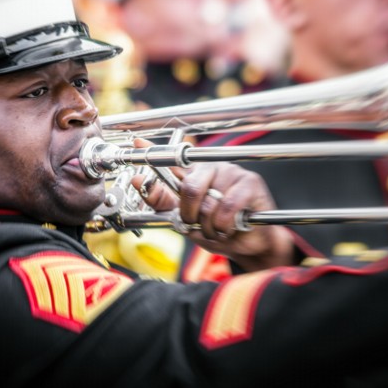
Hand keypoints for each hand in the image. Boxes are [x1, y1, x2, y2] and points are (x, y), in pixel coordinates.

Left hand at [130, 138, 294, 269]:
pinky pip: (228, 206)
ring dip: (211, 226)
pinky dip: (225, 224)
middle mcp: (212, 169)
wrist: (249, 245)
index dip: (153, 150)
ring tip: (219, 229)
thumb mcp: (185, 221)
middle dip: (190, 214)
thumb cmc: (220, 230)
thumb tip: (138, 181)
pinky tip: (231, 227)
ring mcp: (232, 173)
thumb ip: (163, 202)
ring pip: (210, 202)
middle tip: (197, 224)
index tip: (137, 142)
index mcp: (195, 176)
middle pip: (190, 186)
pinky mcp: (250, 182)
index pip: (171, 159)